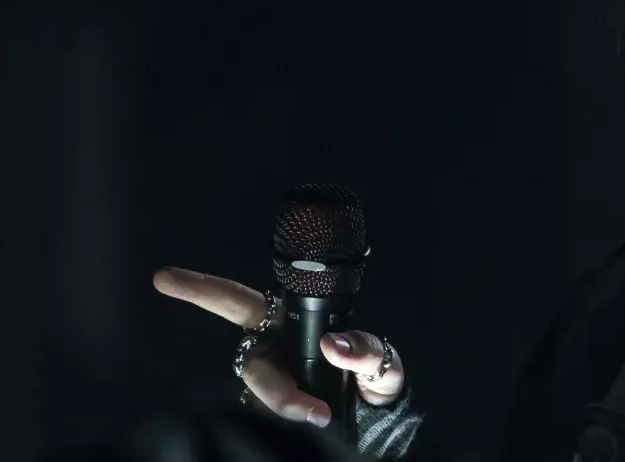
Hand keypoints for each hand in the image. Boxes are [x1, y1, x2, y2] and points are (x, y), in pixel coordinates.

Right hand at [153, 266, 405, 426]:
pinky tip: (315, 424)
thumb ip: (366, 349)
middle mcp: (271, 351)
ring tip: (327, 418)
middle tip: (315, 412)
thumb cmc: (374, 380)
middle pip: (252, 364)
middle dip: (275, 389)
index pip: (238, 302)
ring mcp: (268, 386)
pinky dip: (291, 424)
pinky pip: (265, 421)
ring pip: (260, 396)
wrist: (379, 424)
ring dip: (290, 408)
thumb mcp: (383, 363)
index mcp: (290, 322)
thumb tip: (334, 343)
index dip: (201, 289)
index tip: (164, 277)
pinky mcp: (267, 418)